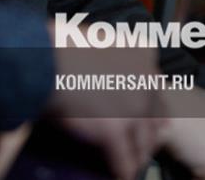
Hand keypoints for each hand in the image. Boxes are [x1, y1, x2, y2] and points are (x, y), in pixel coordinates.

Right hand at [47, 31, 162, 178]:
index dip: (153, 110)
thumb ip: (114, 55)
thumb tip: (107, 68)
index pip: (156, 90)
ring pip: (142, 141)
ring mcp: (133, 109)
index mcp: (144, 56)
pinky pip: (123, 159)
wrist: (47, 57)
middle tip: (146, 146)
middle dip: (150, 134)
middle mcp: (146, 82)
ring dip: (138, 155)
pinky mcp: (114, 131)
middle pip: (154, 117)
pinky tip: (121, 177)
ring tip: (133, 164)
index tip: (157, 121)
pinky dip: (122, 171)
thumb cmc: (62, 44)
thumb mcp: (100, 39)